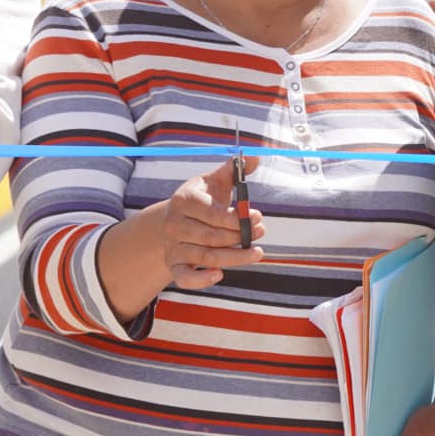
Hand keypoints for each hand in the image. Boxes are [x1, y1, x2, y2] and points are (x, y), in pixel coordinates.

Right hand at [160, 157, 266, 288]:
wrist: (175, 218)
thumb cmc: (202, 199)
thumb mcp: (216, 181)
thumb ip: (234, 170)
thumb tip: (254, 156)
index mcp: (184, 200)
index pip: (214, 214)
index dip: (239, 218)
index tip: (258, 216)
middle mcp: (174, 224)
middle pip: (213, 237)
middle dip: (241, 236)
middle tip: (261, 232)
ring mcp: (173, 246)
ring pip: (206, 257)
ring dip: (234, 257)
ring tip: (257, 252)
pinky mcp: (174, 264)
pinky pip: (184, 277)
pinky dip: (201, 279)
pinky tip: (219, 274)